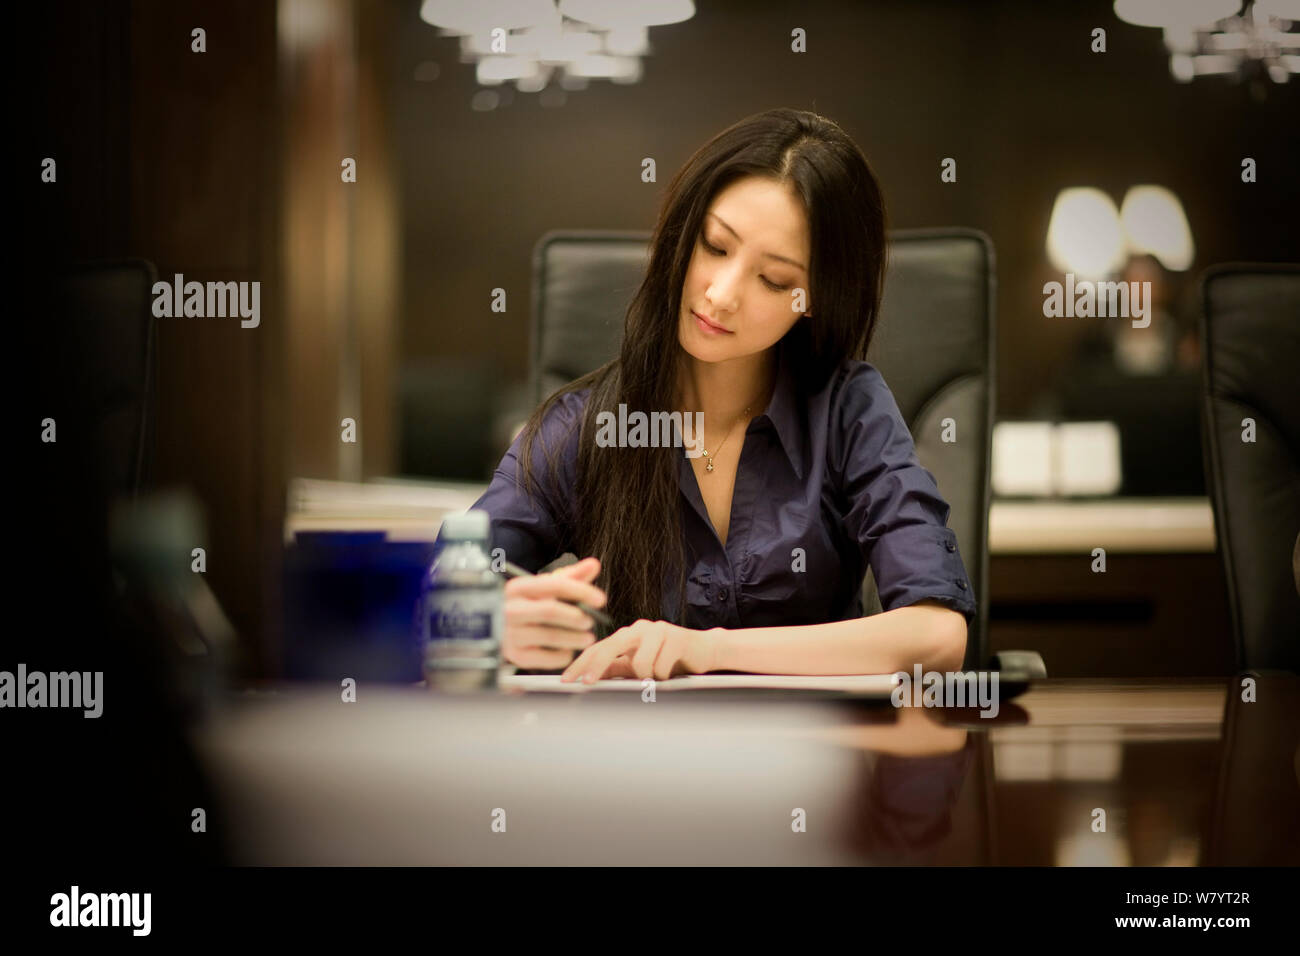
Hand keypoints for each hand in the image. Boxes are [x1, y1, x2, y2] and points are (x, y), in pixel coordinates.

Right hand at [502, 557, 606, 669]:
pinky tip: (569, 650)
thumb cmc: (527, 605)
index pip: (554, 585)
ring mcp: (510, 633)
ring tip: (588, 638)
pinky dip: (562, 655)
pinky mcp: (515, 655)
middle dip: (576, 616)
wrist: (496, 627)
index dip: (580, 591)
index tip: (600, 599)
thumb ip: (571, 576)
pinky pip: (545, 658)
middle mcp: (511, 609)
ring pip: (550, 635)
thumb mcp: (543, 588)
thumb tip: (594, 565)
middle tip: (591, 620)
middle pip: (550, 610)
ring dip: (575, 637)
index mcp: (519, 587)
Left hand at [560, 619, 717, 683]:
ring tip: (658, 676)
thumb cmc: (670, 658)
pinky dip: (664, 676)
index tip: (567, 680)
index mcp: (628, 634)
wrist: (705, 649)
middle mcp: (640, 628)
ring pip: (639, 662)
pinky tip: (672, 671)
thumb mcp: (639, 664)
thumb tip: (591, 677)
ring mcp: (658, 630)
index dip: (581, 663)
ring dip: (647, 676)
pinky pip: (661, 666)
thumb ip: (617, 667)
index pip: (598, 647)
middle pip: (610, 646)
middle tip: (587, 683)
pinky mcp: (676, 637)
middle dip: (596, 666)